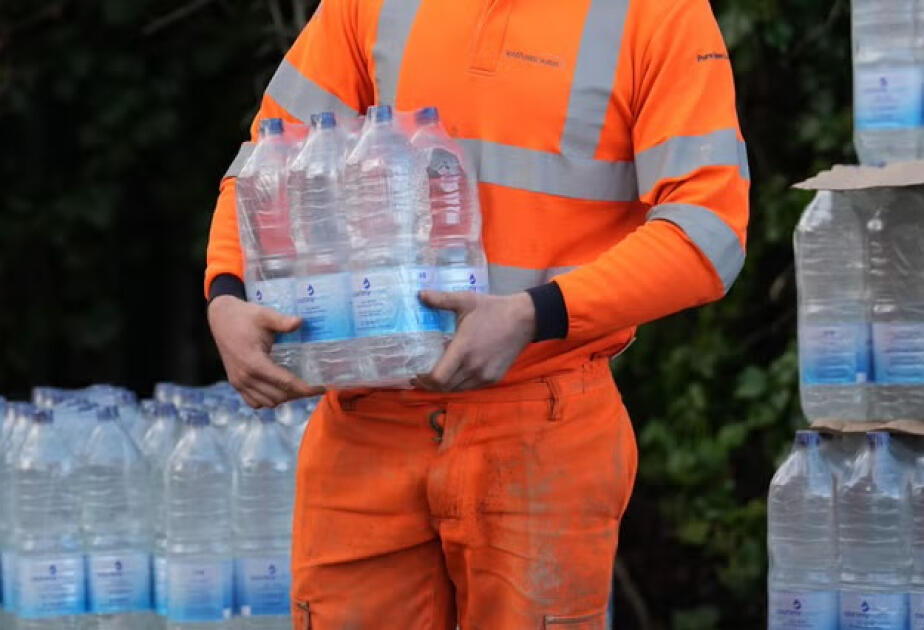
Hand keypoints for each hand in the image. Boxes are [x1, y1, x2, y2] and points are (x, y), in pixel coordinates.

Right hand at [207, 295, 323, 407]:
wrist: (221, 318)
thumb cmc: (245, 316)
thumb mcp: (265, 315)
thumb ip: (282, 321)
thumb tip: (300, 322)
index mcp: (254, 362)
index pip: (285, 382)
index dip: (305, 388)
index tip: (322, 387)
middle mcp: (245, 377)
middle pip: (279, 396)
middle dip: (298, 393)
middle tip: (314, 385)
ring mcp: (239, 382)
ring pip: (268, 402)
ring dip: (285, 397)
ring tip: (299, 387)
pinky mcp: (235, 384)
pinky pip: (255, 402)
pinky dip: (269, 400)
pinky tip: (280, 389)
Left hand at [414, 291, 535, 391]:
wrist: (524, 318)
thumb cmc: (493, 309)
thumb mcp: (465, 300)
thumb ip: (441, 299)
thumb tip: (420, 294)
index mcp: (463, 349)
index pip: (438, 378)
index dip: (424, 380)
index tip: (417, 374)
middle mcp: (473, 366)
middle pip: (445, 387)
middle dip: (431, 385)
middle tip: (422, 376)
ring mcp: (485, 375)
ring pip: (458, 389)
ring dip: (446, 385)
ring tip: (438, 376)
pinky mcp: (494, 377)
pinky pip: (471, 387)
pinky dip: (460, 384)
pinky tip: (456, 373)